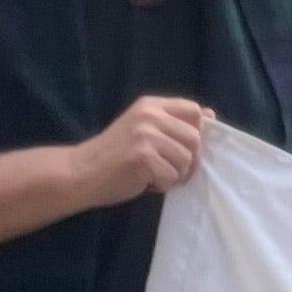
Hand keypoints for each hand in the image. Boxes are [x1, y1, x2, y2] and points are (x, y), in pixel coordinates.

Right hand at [87, 96, 210, 206]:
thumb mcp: (143, 130)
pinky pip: (172, 176)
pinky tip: (144, 182)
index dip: (198, 132)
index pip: (194, 111)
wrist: (80, 173)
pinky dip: (162, 185)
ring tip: (153, 175)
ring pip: (186, 160)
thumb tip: (211, 116)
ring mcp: (146, 135)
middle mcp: (149, 115)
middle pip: (195, 138)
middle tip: (168, 169)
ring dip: (174, 175)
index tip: (185, 148)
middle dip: (188, 160)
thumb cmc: (114, 155)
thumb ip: (173, 123)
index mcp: (151, 105)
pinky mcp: (143, 157)